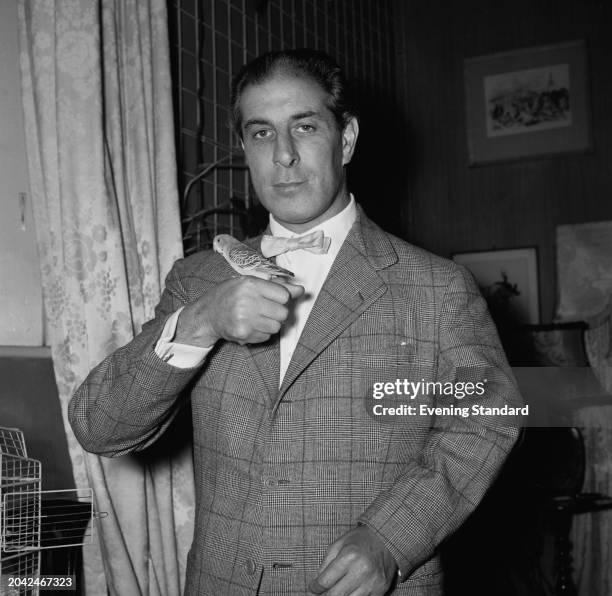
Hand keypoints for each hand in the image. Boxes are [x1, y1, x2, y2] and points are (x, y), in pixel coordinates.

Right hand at [174, 275, 303, 346]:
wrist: (207, 314)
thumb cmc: (230, 295)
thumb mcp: (250, 283)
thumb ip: (277, 287)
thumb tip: (301, 290)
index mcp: (250, 284)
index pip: (284, 295)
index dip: (281, 297)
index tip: (272, 298)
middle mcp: (247, 301)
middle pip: (283, 313)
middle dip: (278, 312)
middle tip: (265, 309)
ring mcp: (245, 319)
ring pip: (277, 326)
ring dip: (271, 324)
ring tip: (257, 318)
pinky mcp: (243, 334)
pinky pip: (266, 336)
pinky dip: (262, 332)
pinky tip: (250, 325)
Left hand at [309, 525, 397, 595]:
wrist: (386, 539)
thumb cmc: (359, 540)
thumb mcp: (339, 544)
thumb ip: (325, 564)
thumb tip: (316, 583)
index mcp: (349, 556)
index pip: (325, 581)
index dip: (315, 587)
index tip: (312, 588)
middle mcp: (361, 571)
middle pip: (335, 595)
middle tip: (320, 593)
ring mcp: (372, 583)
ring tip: (335, 591)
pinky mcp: (380, 590)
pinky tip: (348, 591)